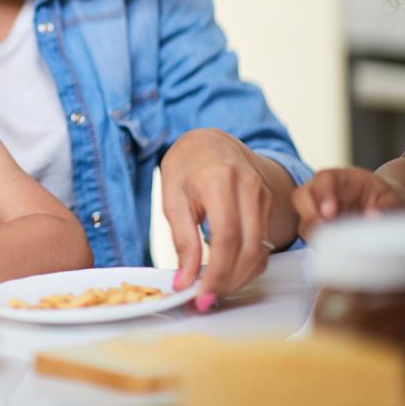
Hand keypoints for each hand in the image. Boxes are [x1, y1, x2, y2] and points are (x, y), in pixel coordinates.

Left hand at [159, 129, 292, 309]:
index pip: (226, 237)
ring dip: (239, 277)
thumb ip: (181, 239)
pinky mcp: (268, 205)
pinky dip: (248, 265)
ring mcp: (263, 196)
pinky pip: (263, 243)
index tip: (200, 295)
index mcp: (220, 180)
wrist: (210, 142)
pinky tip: (228, 274)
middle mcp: (249, 187)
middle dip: (229, 281)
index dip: (216, 272)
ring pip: (260, 250)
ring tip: (214, 291)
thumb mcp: (172, 197)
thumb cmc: (185, 167)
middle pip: (248, 248)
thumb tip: (184, 280)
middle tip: (206, 300)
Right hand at [292, 167, 404, 236]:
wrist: (376, 206)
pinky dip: (316, 241)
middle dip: (309, 214)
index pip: (324, 179)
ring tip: (329, 244)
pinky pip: (308, 233)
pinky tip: (331, 248)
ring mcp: (314, 207)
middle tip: (323, 230)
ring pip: (301, 217)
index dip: (323, 195)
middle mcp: (320, 190)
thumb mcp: (389, 198)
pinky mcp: (315, 224)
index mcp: (339, 177)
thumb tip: (372, 218)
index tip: (329, 213)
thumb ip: (385, 207)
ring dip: (312, 231)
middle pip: (301, 195)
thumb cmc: (381, 198)